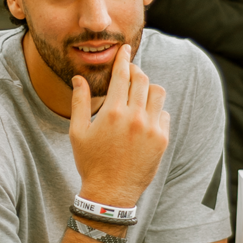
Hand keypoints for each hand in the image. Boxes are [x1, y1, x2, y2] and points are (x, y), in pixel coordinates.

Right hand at [70, 44, 169, 206]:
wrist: (111, 193)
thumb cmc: (91, 162)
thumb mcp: (78, 131)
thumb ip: (80, 101)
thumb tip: (78, 78)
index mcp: (112, 112)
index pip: (122, 74)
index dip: (124, 58)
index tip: (125, 49)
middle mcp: (134, 117)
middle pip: (142, 80)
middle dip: (136, 71)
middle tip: (130, 73)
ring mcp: (151, 128)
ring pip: (158, 93)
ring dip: (148, 89)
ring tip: (139, 94)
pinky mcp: (162, 140)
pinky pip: (164, 114)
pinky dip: (156, 111)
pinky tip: (145, 117)